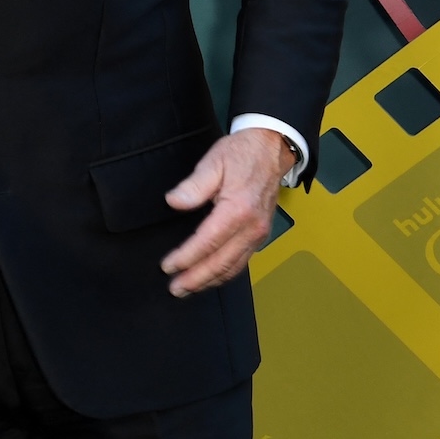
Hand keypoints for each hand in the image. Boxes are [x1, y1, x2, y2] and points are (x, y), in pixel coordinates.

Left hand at [161, 128, 293, 296]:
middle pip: (221, 262)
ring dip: (211, 280)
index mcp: (237, 210)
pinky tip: (212, 277)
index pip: (207, 243)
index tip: (167, 267)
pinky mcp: (260, 233)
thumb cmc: (241, 154)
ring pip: (234, 266)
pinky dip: (225, 273)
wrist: (272, 149)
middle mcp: (251, 227)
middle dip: (197, 279)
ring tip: (188, 289)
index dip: (186, 258)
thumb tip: (174, 202)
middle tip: (175, 289)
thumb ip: (193, 186)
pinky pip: (242, 260)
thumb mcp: (212, 163)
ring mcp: (259, 232)